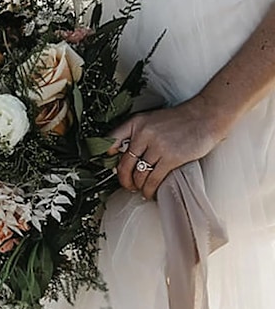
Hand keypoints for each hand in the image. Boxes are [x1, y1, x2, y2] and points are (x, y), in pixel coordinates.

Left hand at [107, 96, 228, 199]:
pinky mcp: (170, 157)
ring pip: (138, 174)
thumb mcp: (151, 120)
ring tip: (140, 189)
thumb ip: (137, 134)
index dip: (104, 156)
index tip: (106, 166)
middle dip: (123, 179)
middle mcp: (142, 133)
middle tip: (127, 185)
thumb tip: (122, 155)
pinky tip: (150, 192)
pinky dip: (149, 189)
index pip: (111, 140)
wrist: (204, 117)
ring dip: (137, 186)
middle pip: (123, 164)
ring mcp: (156, 146)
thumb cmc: (179, 121)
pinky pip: (153, 179)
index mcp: (136, 123)